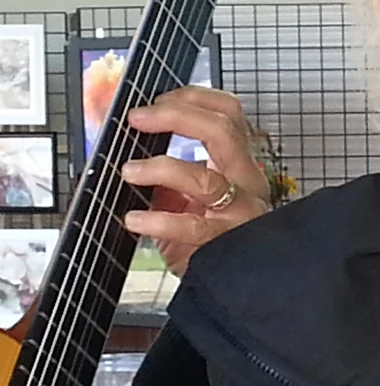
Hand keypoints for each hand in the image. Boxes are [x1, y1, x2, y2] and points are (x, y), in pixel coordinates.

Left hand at [122, 88, 270, 274]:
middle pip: (222, 131)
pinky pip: (191, 226)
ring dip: (161, 168)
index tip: (155, 101)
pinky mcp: (226, 243)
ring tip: (130, 171)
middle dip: (175, 116)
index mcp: (237, 164)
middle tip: (138, 119)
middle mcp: (246, 182)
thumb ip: (164, 173)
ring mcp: (241, 212)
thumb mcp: (182, 197)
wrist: (229, 286)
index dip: (192, 98)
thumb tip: (127, 144)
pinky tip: (134, 219)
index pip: (227, 113)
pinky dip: (157, 220)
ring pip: (206, 178)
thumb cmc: (206, 241)